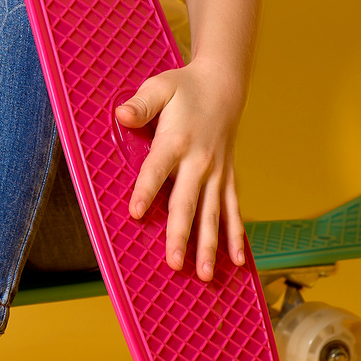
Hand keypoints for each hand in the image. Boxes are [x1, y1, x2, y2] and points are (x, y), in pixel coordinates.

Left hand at [115, 61, 246, 280]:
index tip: (135, 213)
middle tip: (174, 263)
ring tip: (204, 274)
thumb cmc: (184, 88)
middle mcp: (199, 162)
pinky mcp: (228, 178)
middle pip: (187, 203)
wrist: (223, 85)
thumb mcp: (159, 87)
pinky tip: (239, 261)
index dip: (145, 191)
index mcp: (177, 141)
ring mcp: (217, 173)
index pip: (157, 170)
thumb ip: (141, 105)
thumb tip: (121, 114)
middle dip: (180, 235)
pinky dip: (236, 236)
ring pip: (213, 215)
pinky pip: (233, 210)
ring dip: (209, 246)